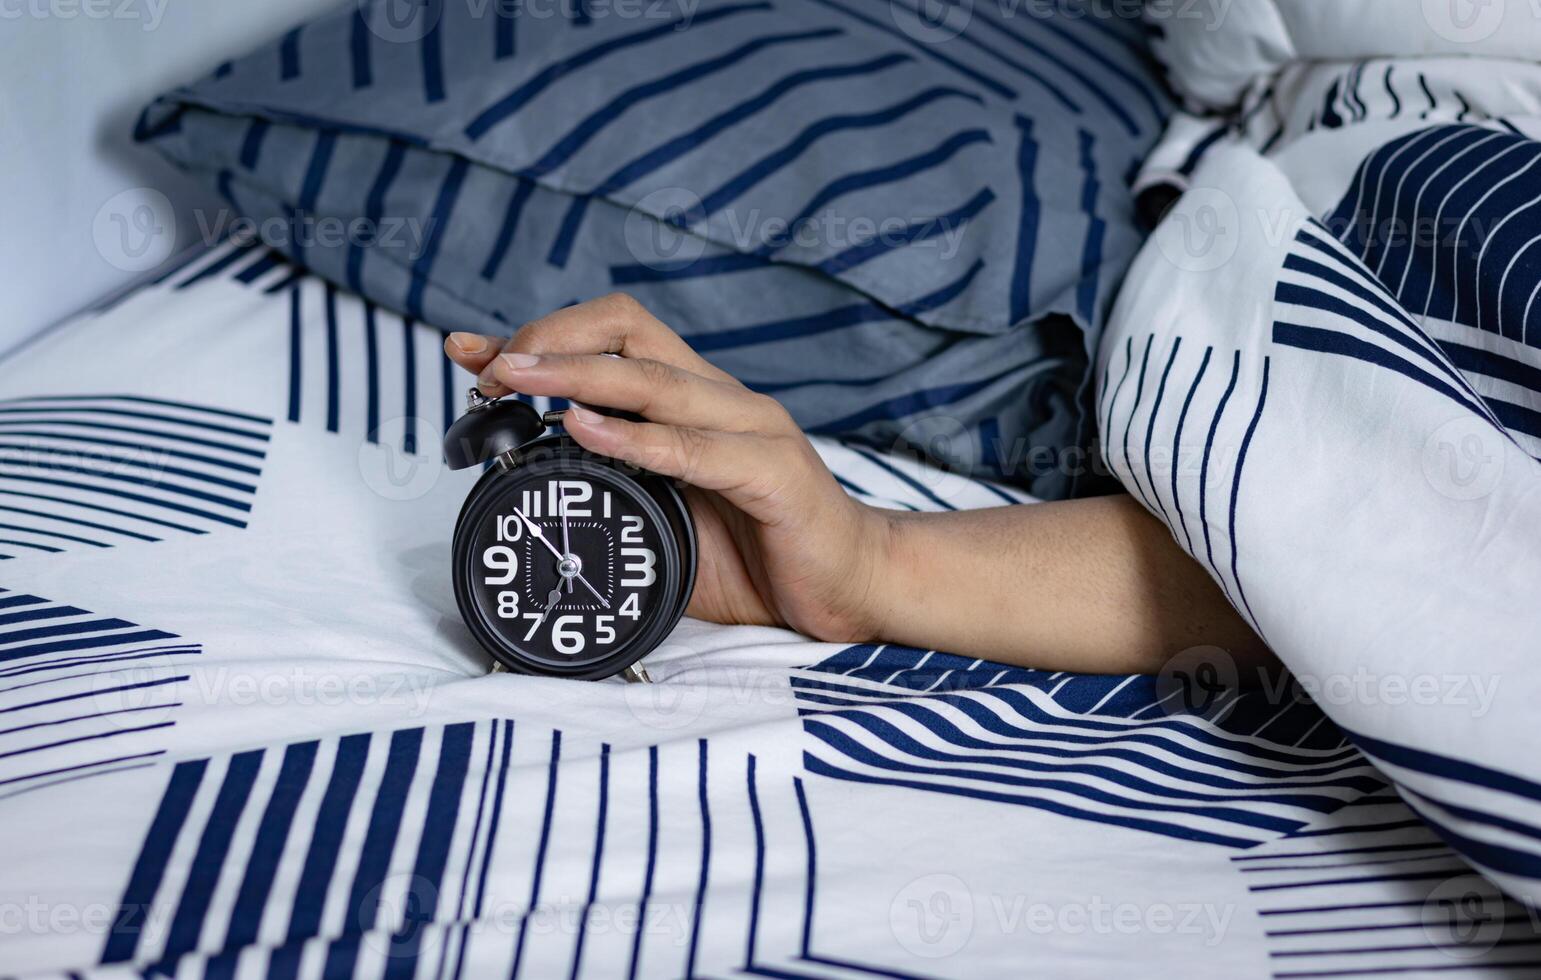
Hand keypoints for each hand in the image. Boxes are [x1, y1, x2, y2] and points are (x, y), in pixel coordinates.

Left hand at [443, 293, 890, 641]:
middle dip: (547, 337)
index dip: (541, 334)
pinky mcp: (775, 473)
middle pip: (627, 330)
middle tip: (487, 367)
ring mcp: (753, 429)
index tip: (471, 352)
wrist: (853, 589)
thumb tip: (537, 497)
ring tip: (511, 378)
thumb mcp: (670, 522)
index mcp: (696, 402)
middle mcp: (722, 399)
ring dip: (572, 373)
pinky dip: (633, 436)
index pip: (613, 337)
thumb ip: (618, 496)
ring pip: (653, 379)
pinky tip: (582, 430)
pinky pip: (695, 447)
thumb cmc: (764, 556)